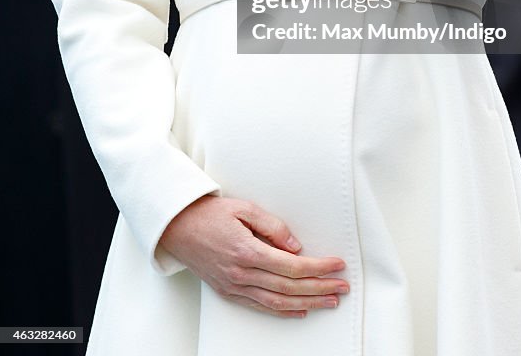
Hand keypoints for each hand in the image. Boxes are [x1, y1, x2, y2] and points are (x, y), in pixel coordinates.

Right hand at [159, 195, 348, 317]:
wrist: (178, 228)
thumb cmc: (210, 214)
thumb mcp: (244, 209)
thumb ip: (273, 226)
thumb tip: (296, 246)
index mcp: (248, 251)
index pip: (292, 267)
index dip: (318, 268)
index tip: (337, 265)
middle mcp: (242, 274)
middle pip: (289, 288)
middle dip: (320, 288)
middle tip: (342, 287)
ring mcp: (235, 286)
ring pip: (277, 303)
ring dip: (307, 304)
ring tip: (329, 301)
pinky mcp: (229, 292)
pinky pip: (260, 306)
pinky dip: (282, 311)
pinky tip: (299, 310)